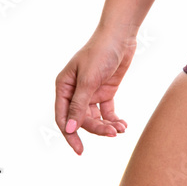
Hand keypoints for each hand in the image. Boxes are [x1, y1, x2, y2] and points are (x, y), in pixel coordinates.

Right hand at [54, 27, 136, 155]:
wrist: (121, 35)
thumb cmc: (100, 52)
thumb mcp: (88, 80)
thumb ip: (79, 105)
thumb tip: (69, 130)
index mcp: (64, 87)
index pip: (63, 117)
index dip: (70, 135)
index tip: (79, 150)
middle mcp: (75, 91)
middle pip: (81, 119)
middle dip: (95, 128)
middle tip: (111, 133)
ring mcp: (91, 91)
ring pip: (94, 117)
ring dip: (106, 125)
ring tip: (120, 129)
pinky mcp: (106, 91)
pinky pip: (107, 111)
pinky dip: (113, 119)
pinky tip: (123, 125)